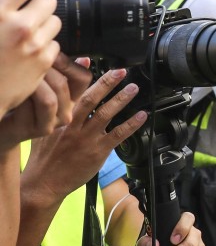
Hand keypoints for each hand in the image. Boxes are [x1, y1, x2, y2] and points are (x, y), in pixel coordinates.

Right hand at [0, 0, 59, 114]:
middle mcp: (20, 26)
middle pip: (49, 0)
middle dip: (38, 4)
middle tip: (26, 11)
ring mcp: (34, 45)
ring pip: (54, 22)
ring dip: (43, 25)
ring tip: (26, 33)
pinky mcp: (44, 62)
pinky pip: (55, 44)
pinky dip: (44, 46)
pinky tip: (28, 51)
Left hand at [0, 54, 91, 150]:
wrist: (2, 123)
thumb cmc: (18, 99)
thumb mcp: (41, 82)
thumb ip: (59, 70)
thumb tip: (84, 58)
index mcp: (71, 97)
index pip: (83, 77)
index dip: (68, 63)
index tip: (51, 51)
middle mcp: (66, 111)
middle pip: (63, 85)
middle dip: (42, 69)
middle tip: (26, 58)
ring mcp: (53, 123)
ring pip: (50, 99)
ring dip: (31, 83)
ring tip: (17, 72)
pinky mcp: (37, 130)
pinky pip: (32, 109)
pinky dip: (21, 95)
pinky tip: (11, 87)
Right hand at [20, 68, 146, 201]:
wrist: (44, 182)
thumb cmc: (45, 156)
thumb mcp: (44, 129)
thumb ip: (56, 111)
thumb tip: (60, 94)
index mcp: (59, 118)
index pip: (72, 94)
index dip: (84, 78)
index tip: (92, 62)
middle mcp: (73, 125)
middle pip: (91, 99)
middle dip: (106, 83)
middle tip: (120, 71)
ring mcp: (86, 138)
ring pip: (105, 114)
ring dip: (121, 99)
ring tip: (133, 88)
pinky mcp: (98, 151)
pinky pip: (118, 134)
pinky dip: (131, 124)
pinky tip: (141, 116)